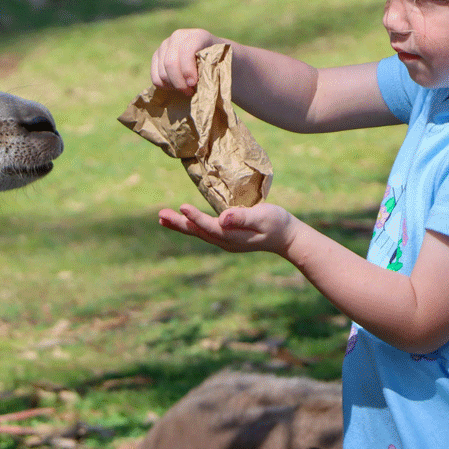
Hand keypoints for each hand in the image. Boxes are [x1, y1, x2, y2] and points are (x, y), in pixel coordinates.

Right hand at [150, 28, 225, 95]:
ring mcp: (165, 45)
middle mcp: (178, 36)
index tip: (193, 84)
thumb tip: (197, 84)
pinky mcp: (157, 56)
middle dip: (179, 82)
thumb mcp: (223, 65)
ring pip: (162, 72)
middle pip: (170, 62)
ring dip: (174, 86)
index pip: (186, 50)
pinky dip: (165, 86)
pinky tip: (176, 87)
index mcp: (197, 36)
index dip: (188, 70)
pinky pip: (155, 76)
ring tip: (186, 90)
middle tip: (190, 92)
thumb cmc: (220, 64)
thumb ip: (212, 71)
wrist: (212, 59)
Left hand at [157, 203, 300, 254]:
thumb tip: (223, 218)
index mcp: (233, 237)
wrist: (287, 238)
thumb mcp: (263, 216)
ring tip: (163, 218)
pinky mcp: (226, 238)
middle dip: (179, 223)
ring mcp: (225, 242)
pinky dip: (191, 226)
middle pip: (198, 232)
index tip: (182, 207)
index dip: (195, 217)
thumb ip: (243, 217)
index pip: (210, 227)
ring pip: (198, 233)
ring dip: (180, 225)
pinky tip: (182, 221)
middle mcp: (225, 242)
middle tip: (161, 215)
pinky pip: (204, 232)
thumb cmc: (277, 223)